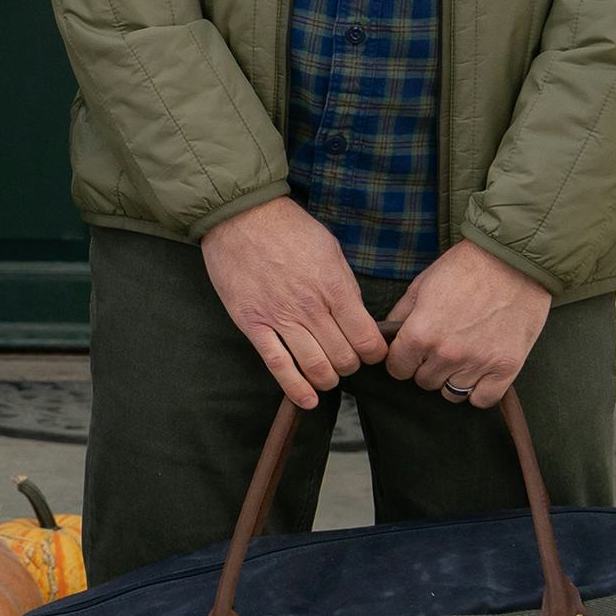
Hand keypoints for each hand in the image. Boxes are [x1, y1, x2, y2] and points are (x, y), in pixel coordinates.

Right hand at [199, 196, 389, 408]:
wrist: (240, 216)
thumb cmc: (288, 228)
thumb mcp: (331, 249)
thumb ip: (345, 286)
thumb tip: (356, 316)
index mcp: (334, 289)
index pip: (368, 341)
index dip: (375, 353)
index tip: (370, 351)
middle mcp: (310, 309)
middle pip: (344, 359)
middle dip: (351, 365)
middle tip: (346, 359)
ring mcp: (280, 318)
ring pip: (316, 368)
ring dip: (328, 379)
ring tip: (327, 374)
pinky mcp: (253, 324)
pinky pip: (278, 365)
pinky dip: (295, 388)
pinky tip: (307, 399)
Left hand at [383, 242, 553, 410]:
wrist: (514, 263)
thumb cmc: (465, 269)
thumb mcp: (421, 286)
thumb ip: (401, 316)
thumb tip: (387, 336)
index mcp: (421, 333)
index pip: (397, 369)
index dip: (401, 361)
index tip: (410, 353)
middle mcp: (447, 354)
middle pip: (423, 382)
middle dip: (426, 367)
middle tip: (439, 348)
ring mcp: (478, 363)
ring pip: (451, 393)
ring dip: (451, 378)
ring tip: (459, 358)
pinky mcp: (506, 368)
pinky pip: (483, 399)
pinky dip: (478, 390)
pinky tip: (478, 372)